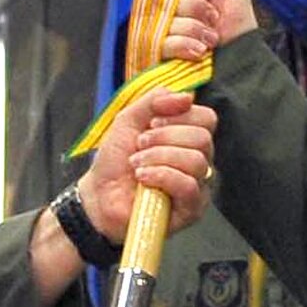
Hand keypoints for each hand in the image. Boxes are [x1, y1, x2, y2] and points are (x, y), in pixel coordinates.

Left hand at [78, 88, 216, 239]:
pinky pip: (189, 186)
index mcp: (188, 138)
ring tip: (137, 164)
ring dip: (159, 157)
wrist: (99, 195)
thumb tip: (187, 96)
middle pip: (202, 138)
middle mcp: (198, 161)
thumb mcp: (129, 120)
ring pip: (196, 161)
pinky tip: (143, 178)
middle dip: (165, 137)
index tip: (151, 123)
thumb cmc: (115, 162)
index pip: (206, 119)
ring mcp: (198, 187)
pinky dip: (162, 176)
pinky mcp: (191, 210)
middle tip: (139, 145)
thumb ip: (154, 101)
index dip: (181, 116)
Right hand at [161, 0, 258, 50]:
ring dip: (196, 29)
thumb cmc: (238, 25)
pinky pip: (165, 43)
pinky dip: (187, 45)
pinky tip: (201, 50)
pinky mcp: (162, 55)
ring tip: (211, 39)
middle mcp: (168, 10)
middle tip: (213, 17)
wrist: (243, 61)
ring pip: (167, 21)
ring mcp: (163, 33)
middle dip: (197, 8)